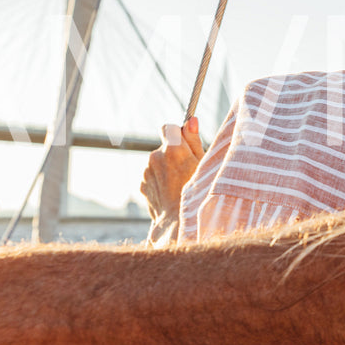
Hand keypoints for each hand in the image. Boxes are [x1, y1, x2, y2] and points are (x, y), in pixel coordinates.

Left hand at [142, 118, 203, 242]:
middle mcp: (155, 157)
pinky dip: (160, 180)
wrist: (177, 224)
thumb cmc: (196, 193)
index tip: (184, 142)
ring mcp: (146, 171)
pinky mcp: (142, 184)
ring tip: (179, 184)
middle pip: (164, 146)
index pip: (169, 127)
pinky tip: (171, 192)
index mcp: (172, 149)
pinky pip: (152, 175)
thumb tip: (191, 120)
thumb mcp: (203, 165)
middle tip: (188, 169)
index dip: (177, 133)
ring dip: (167, 168)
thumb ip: (194, 140)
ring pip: (158, 162)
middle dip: (174, 153)